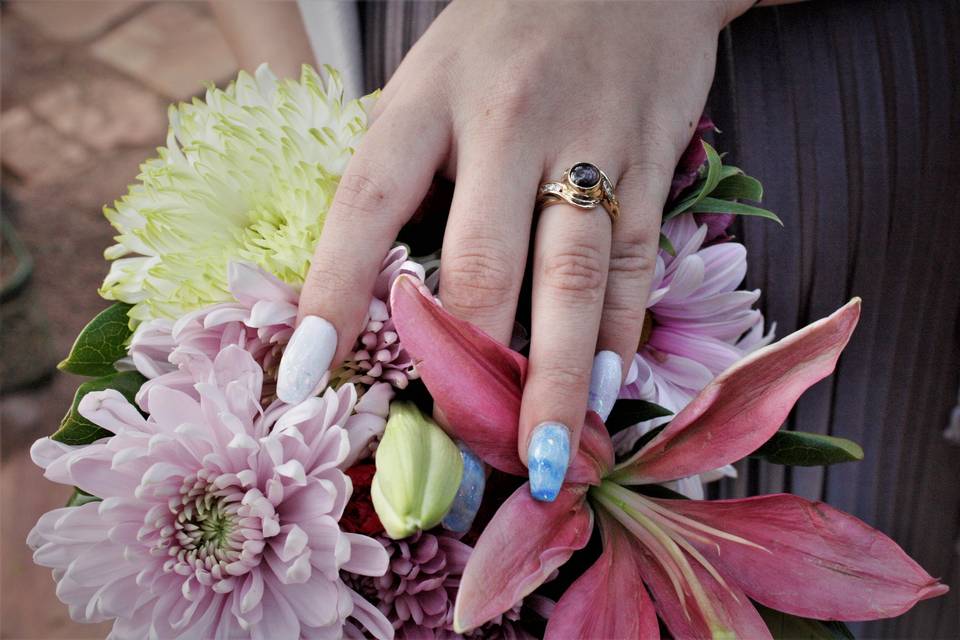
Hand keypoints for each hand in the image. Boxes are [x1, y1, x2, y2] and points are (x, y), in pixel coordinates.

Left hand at [279, 0, 752, 499]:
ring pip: (569, 277)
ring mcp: (588, 139)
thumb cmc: (505, 36)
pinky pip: (632, 260)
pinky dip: (618, 330)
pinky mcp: (653, 155)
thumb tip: (373, 293)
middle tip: (451, 452)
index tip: (304, 378)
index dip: (329, 296)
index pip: (365, 208)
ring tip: (539, 457)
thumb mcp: (431, 80)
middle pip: (481, 263)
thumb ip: (405, 173)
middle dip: (464, 368)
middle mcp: (506, 121)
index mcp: (426, 100)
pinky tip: (604, 384)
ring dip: (553, 377)